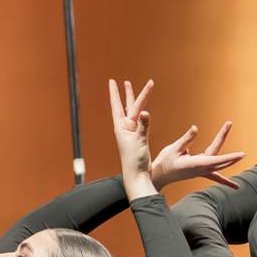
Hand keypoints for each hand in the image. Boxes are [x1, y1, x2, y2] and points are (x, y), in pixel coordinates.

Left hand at [109, 79, 154, 196]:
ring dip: (136, 101)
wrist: (137, 175)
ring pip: (135, 112)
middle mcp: (125, 128)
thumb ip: (143, 125)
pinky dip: (142, 114)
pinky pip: (141, 121)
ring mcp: (132, 132)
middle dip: (129, 94)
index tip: (111, 81)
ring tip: (137, 90)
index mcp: (121, 127)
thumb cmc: (135, 160)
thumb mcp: (140, 141)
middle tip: (126, 81)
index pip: (117, 105)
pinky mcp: (139, 138)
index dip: (114, 93)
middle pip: (128, 106)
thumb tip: (144, 111)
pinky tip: (143, 110)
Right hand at [151, 121, 245, 190]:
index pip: (217, 159)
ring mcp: (201, 171)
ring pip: (219, 166)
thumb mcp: (173, 148)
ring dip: (230, 160)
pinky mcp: (199, 172)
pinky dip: (225, 180)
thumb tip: (196, 128)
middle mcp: (201, 169)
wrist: (158, 177)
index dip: (230, 157)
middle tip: (229, 124)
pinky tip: (235, 186)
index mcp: (196, 164)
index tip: (242, 154)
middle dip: (224, 141)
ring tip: (242, 156)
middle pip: (219, 158)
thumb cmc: (164, 163)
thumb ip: (186, 139)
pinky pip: (215, 176)